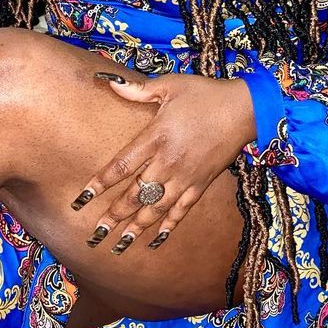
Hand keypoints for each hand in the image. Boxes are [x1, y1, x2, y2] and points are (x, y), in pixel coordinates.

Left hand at [72, 69, 257, 253]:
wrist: (245, 110)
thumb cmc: (205, 94)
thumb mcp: (170, 85)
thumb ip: (137, 89)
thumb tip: (109, 82)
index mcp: (156, 137)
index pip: (122, 166)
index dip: (100, 184)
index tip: (82, 199)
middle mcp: (168, 162)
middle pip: (135, 194)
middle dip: (113, 215)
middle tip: (95, 233)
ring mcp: (185, 177)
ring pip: (156, 209)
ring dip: (136, 228)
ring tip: (119, 245)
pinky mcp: (201, 184)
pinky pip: (182, 211)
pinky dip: (169, 227)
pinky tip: (156, 240)